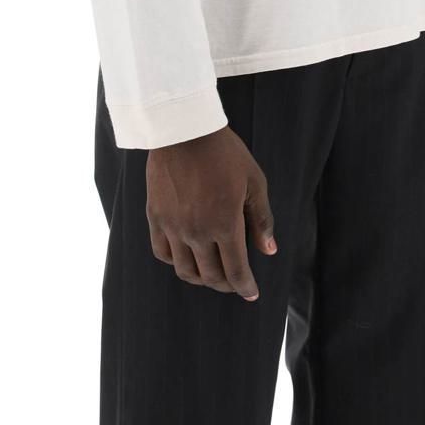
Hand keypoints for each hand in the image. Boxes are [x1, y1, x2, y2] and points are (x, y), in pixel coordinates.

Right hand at [146, 126, 276, 299]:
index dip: (245, 287)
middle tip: (235, 282)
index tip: (252, 294)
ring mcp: (173, 227)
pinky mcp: (155, 217)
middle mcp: (197, 232)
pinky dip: (175, 262)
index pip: (236, 270)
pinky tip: (186, 257)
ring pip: (185, 270)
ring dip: (201, 278)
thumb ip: (261, 218)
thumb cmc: (225, 153)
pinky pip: (162, 252)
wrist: (184, 130)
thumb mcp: (254, 181)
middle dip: (226, 284)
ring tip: (211, 274)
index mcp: (225, 224)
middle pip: (211, 275)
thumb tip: (269, 250)